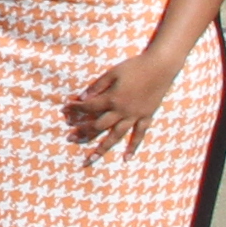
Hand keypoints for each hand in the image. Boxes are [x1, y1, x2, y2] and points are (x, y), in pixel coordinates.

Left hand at [67, 48, 182, 150]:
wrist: (160, 67)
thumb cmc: (134, 67)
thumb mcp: (112, 73)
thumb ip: (97, 86)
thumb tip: (82, 98)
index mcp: (112, 99)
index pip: (89, 108)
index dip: (75, 109)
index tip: (65, 109)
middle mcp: (123, 111)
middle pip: (99, 126)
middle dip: (82, 132)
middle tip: (69, 138)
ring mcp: (135, 116)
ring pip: (116, 136)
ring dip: (102, 148)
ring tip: (90, 159)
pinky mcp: (147, 117)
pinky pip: (139, 135)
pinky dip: (133, 147)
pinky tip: (126, 158)